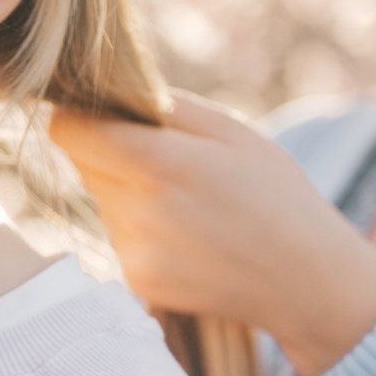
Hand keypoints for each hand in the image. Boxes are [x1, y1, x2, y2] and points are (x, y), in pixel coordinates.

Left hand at [48, 95, 375, 375]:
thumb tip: (112, 92)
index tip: (105, 116)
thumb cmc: (276, 194)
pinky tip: (190, 236)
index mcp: (157, 164)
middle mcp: (135, 211)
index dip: (80, 116)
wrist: (307, 281)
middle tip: (169, 161)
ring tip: (190, 205)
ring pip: (103, 202)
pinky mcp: (139, 282)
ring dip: (129, 193)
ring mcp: (134, 253)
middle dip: (112, 152)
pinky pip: (120, 239)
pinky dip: (143, 231)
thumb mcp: (233, 131)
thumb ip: (165, 106)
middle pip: (84, 164)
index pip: (68, 131)